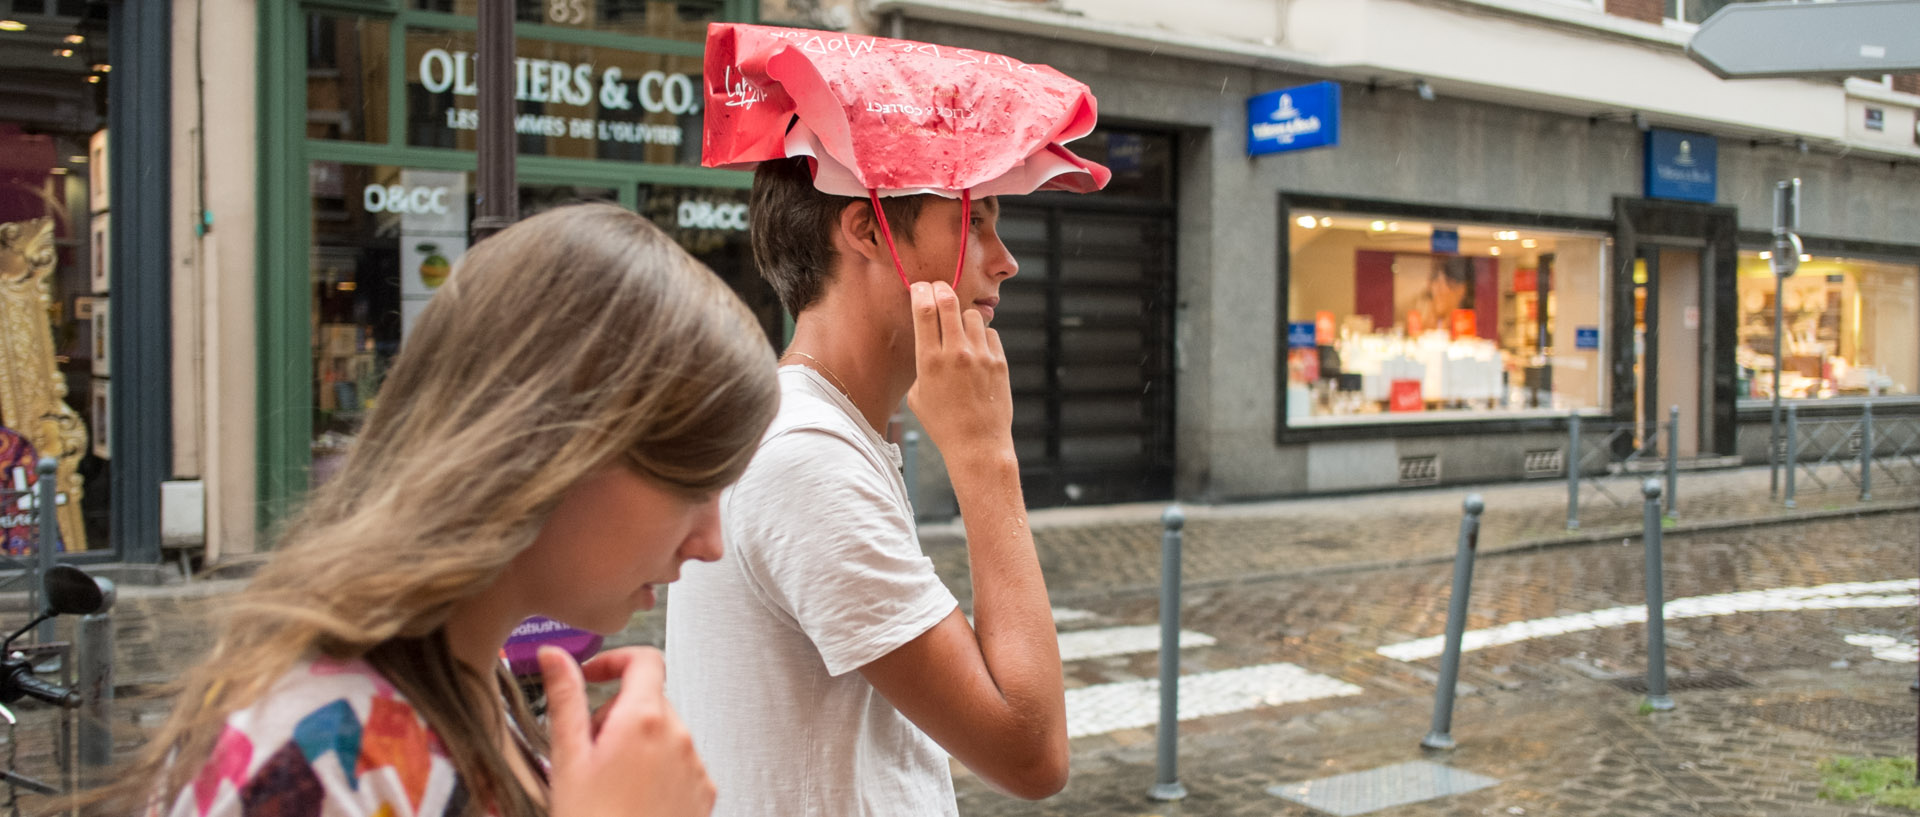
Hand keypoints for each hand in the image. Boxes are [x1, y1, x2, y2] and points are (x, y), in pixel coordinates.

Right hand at [541, 646, 715, 816]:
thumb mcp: (568, 760)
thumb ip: (565, 699)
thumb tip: (554, 656)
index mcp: (644, 720)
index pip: (644, 660)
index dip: (614, 661)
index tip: (592, 677)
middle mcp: (679, 737)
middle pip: (650, 700)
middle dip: (615, 713)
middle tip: (586, 747)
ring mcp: (696, 766)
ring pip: (665, 733)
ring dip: (636, 743)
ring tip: (606, 782)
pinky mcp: (704, 792)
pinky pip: (681, 763)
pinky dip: (657, 769)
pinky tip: (631, 798)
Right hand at [907, 281, 1013, 457]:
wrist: (977, 445)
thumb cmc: (943, 424)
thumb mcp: (918, 396)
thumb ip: (923, 365)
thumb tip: (929, 342)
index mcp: (929, 361)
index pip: (923, 310)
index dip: (921, 291)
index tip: (920, 287)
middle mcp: (955, 354)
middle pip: (948, 302)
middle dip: (941, 290)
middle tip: (939, 290)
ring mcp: (980, 357)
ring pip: (972, 315)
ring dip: (963, 317)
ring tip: (960, 330)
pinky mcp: (1000, 362)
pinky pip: (991, 334)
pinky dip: (983, 336)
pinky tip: (977, 349)